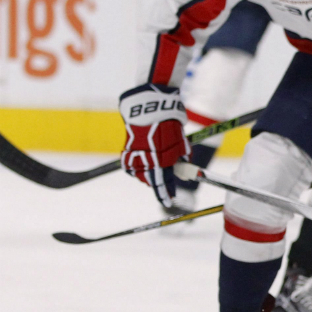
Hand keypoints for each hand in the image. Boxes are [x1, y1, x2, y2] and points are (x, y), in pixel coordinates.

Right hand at [119, 84, 189, 206]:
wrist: (150, 109)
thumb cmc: (170, 124)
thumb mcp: (181, 142)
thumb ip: (182, 157)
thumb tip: (184, 167)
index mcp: (162, 160)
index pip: (164, 183)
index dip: (166, 193)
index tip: (169, 202)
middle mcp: (148, 160)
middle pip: (151, 180)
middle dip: (158, 184)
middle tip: (165, 185)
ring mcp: (136, 155)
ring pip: (140, 174)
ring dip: (147, 176)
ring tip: (155, 173)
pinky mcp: (127, 149)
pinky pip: (131, 165)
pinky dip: (137, 166)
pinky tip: (143, 164)